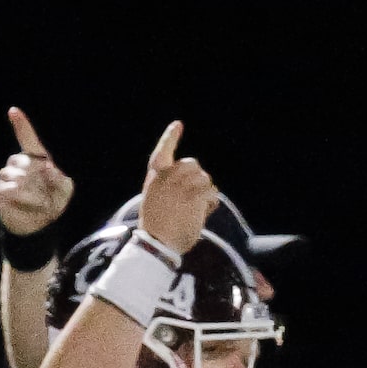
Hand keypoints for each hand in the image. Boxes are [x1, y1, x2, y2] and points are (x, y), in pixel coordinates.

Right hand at [0, 107, 74, 237]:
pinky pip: (10, 189)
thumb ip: (61, 178)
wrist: (41, 225)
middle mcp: (19, 166)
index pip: (28, 140)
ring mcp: (8, 178)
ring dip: (31, 189)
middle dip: (36, 175)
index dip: (22, 126)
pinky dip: (24, 198)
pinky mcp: (2, 192)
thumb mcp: (65, 190)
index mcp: (35, 160)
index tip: (13, 111)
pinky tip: (32, 204)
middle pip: (22, 160)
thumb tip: (49, 168)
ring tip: (41, 201)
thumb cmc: (53, 203)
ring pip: (14, 175)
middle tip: (46, 190)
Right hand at [136, 121, 216, 253]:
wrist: (157, 243)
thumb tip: (198, 180)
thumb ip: (171, 186)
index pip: (162, 152)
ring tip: (199, 206)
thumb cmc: (159, 227)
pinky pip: (211, 191)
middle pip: (192, 164)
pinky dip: (211, 202)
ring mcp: (178, 187)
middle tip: (197, 194)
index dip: (170, 138)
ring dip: (207, 191)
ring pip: (204, 177)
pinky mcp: (191, 198)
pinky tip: (205, 211)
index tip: (178, 124)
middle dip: (199, 177)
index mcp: (155, 178)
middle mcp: (165, 178)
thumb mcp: (158, 201)